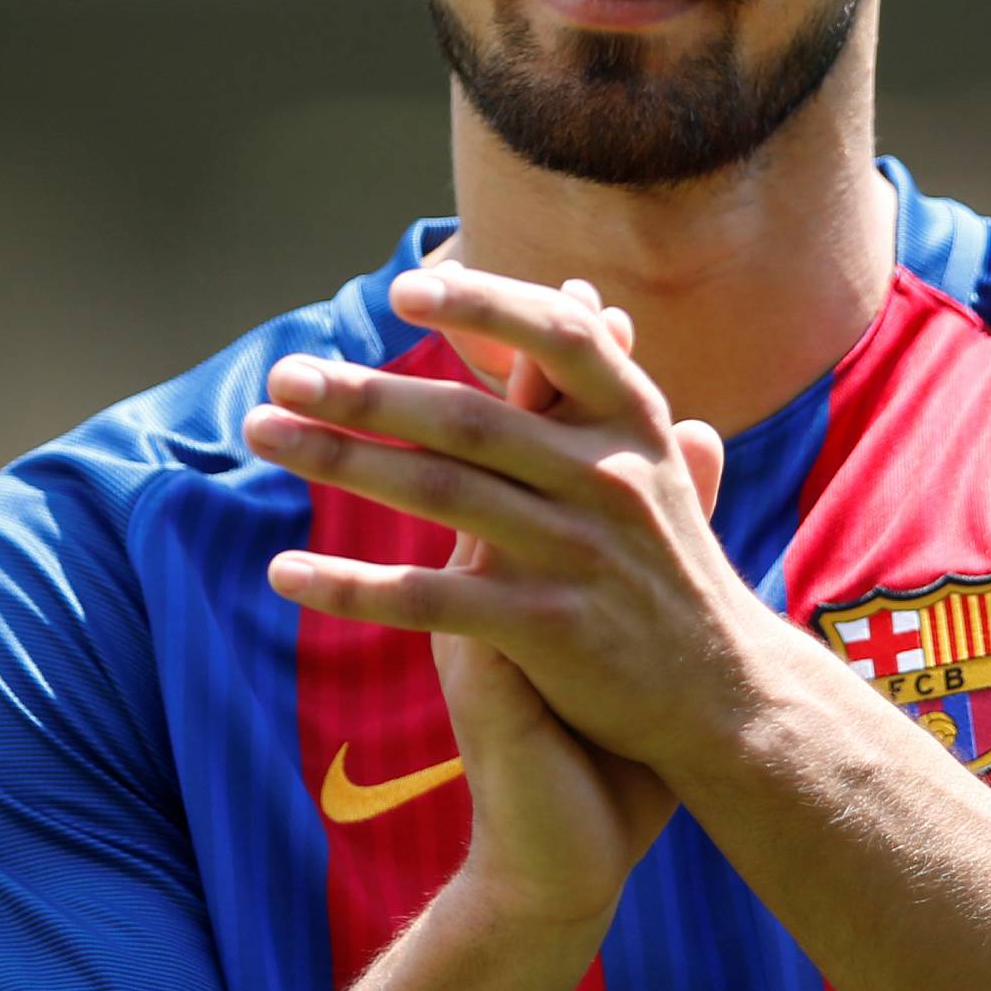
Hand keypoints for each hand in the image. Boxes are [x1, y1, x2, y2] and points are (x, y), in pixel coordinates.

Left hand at [247, 264, 752, 807]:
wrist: (729, 701)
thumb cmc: (675, 573)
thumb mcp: (660, 467)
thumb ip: (613, 389)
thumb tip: (589, 294)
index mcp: (635, 425)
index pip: (559, 339)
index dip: (484, 305)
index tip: (400, 289)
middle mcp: (610, 478)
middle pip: (469, 417)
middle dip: (367, 390)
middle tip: (285, 372)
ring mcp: (581, 553)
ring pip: (440, 492)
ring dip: (341, 458)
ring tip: (262, 434)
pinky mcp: (552, 629)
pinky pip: (433, 599)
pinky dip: (353, 585)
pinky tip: (285, 572)